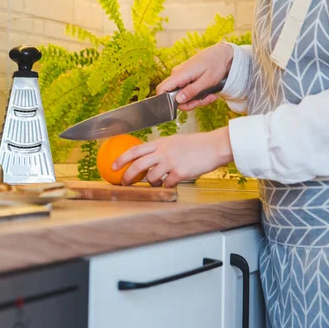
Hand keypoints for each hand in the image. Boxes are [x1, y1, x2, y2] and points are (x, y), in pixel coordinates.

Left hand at [112, 127, 233, 186]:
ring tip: (156, 183)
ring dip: (151, 183)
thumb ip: (161, 148)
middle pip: (137, 165)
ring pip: (151, 177)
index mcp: (161, 143)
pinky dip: (167, 186)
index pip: (135, 150)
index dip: (122, 158)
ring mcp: (171, 162)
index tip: (113, 165)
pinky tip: (171, 183)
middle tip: (124, 182)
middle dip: (128, 175)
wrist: (215, 146)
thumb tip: (149, 157)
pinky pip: (167, 184)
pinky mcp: (180, 172)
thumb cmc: (197, 144)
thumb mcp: (175, 141)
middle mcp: (163, 152)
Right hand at [157, 43, 233, 111]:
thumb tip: (178, 100)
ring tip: (209, 95)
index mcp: (180, 74)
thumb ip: (191, 91)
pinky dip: (197, 95)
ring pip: (182, 96)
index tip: (183, 105)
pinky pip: (187, 92)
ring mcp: (181, 77)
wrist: (222, 54)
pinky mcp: (186, 79)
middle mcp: (177, 75)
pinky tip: (208, 93)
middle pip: (174, 98)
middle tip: (203, 101)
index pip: (161, 89)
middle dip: (189, 103)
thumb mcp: (207, 80)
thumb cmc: (216, 64)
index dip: (166, 101)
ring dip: (196, 100)